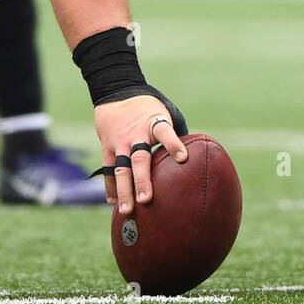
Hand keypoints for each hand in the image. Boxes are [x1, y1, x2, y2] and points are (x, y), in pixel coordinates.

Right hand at [94, 94, 187, 214]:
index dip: (173, 144)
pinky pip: (108, 170)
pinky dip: (111, 187)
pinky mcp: (107, 147)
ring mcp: (119, 142)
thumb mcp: (164, 113)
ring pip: (121, 169)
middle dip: (142, 180)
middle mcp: (136, 134)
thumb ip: (176, 133)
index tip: (183, 158)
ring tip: (127, 210)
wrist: (116, 92)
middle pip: (139, 158)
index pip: (165, 132)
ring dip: (124, 190)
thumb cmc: (148, 110)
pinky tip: (114, 203)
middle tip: (146, 200)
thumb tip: (196, 158)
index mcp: (153, 122)